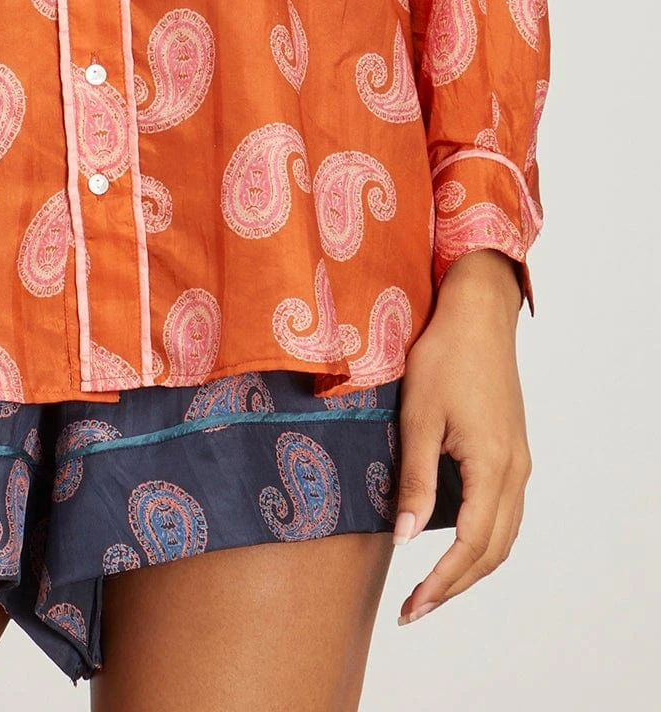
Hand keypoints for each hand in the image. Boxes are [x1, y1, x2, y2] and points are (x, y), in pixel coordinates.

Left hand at [391, 249, 530, 624]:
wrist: (477, 316)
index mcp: (492, 467)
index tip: (411, 607)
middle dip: (454, 586)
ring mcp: (518, 462)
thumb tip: (406, 539)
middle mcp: (515, 472)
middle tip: (414, 609)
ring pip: (503, 536)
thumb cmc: (443, 357)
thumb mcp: (419, 417)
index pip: (471, 546)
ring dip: (470, 568)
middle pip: (492, 551)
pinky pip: (505, 513)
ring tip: (431, 587)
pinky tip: (453, 544)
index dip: (442, 583)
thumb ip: (415, 479)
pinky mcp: (512, 452)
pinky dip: (483, 540)